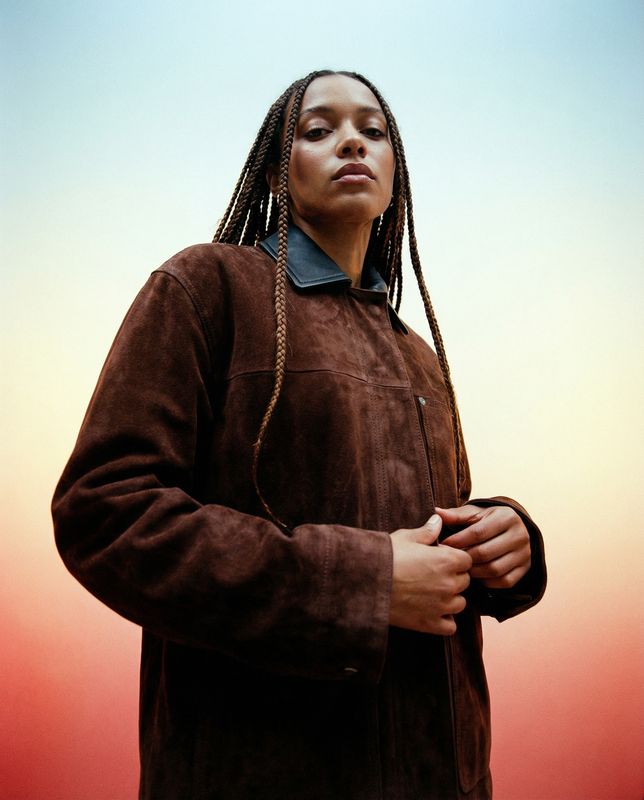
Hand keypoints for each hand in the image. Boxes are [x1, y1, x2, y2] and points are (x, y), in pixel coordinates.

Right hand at [389, 515, 472, 634]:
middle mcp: (449, 584)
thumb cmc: (385, 556)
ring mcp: (441, 606)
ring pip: (460, 604)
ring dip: (450, 599)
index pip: (467, 560)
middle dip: (452, 578)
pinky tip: (431, 612)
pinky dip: (444, 621)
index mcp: (447, 560)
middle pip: (464, 582)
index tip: (440, 559)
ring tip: (431, 594)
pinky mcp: (430, 624)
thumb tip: (438, 520)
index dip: (454, 558)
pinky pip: (450, 627)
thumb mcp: (405, 538)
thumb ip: (427, 531)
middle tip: (432, 575)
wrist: (366, 582)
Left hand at [436, 504, 530, 588]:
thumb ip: (456, 515)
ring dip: (474, 571)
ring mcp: (525, 553)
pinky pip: (505, 581)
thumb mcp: (474, 514)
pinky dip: (488, 582)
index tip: (443, 545)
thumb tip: (436, 512)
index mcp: (507, 517)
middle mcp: (520, 535)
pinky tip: (476, 576)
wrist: (511, 530)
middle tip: (449, 560)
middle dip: (464, 558)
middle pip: (486, 552)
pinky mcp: (525, 569)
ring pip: (495, 569)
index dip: (458, 540)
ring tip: (461, 568)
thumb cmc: (487, 521)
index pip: (478, 532)